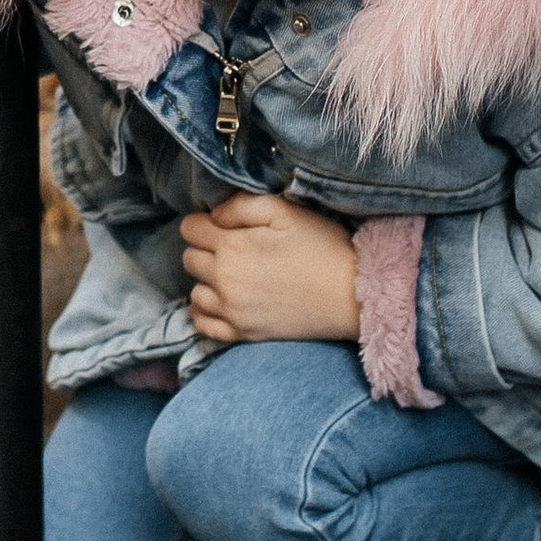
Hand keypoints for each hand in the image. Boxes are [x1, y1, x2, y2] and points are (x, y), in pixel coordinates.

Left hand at [179, 192, 358, 347]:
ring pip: (194, 292)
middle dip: (204, 249)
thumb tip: (213, 214)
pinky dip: (205, 314)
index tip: (224, 225)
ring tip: (232, 275)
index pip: (189, 229)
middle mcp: (224, 280)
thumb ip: (242, 206)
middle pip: (189, 259)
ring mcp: (232, 311)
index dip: (204, 222)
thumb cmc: (322, 247)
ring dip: (206, 281)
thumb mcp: (285, 212)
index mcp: (232, 246)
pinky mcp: (243, 334)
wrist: (352, 295)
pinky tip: (221, 303)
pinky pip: (204, 326)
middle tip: (233, 248)